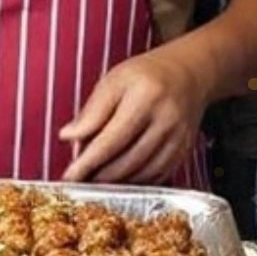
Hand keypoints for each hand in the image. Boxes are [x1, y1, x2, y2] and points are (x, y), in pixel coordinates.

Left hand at [58, 44, 206, 183]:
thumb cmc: (145, 75)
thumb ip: (92, 111)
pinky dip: (135, 180)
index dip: (87, 162)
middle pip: (127, 160)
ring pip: (142, 172)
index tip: (69, 176)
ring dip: (116, 181)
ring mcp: (179, 137)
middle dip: (99, 175)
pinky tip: (120, 176)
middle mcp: (166, 119)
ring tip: (96, 178)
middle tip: (80, 179)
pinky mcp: (185, 150)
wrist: (188, 73)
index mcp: (145, 97)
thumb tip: (68, 136)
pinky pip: (157, 175)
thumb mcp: (113, 80)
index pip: (111, 139)